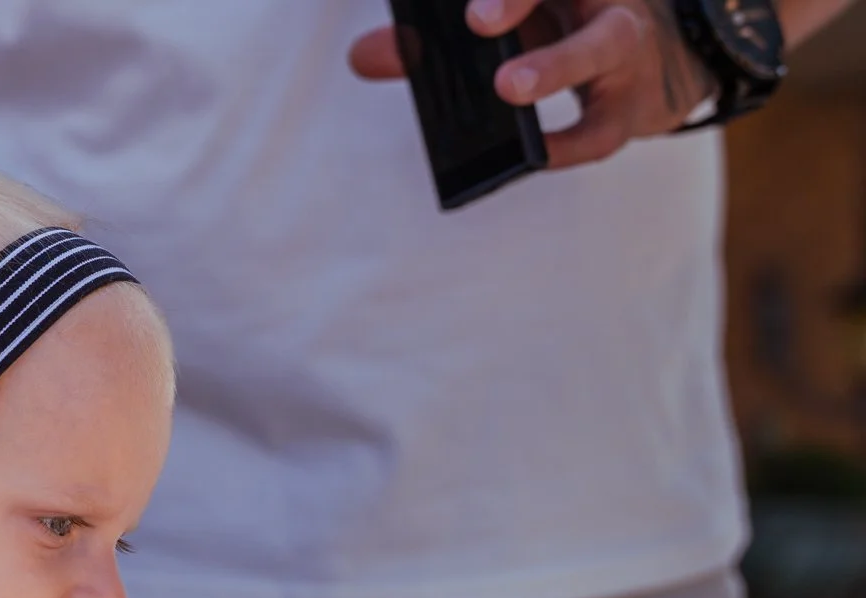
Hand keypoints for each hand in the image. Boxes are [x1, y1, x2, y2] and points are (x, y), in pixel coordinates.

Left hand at [348, 0, 718, 167]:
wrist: (661, 62)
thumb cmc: (564, 30)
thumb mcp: (506, 25)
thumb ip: (431, 41)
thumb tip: (362, 57)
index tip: (467, 5)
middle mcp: (601, 2)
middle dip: (519, 1)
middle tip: (475, 21)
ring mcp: (625, 48)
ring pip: (601, 48)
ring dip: (554, 67)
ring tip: (508, 88)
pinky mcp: (632, 108)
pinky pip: (602, 129)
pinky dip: (566, 146)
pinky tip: (533, 157)